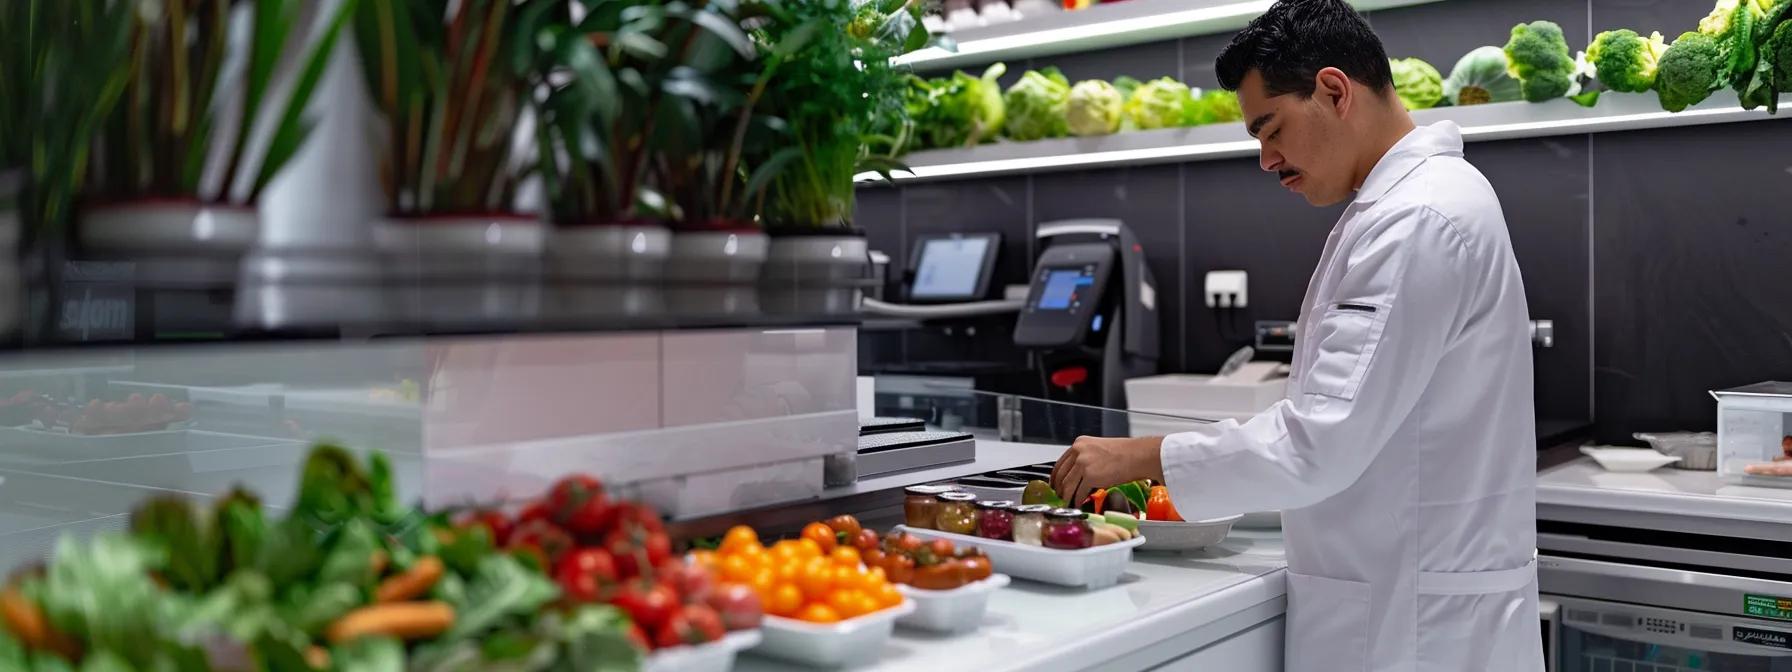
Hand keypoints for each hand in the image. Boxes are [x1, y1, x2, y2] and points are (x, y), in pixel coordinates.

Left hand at [1050, 435, 1166, 504]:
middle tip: (1059, 497)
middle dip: (1059, 489)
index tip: (1055, 485)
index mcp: (1080, 443)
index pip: (1060, 462)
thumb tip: (1079, 474)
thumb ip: (1086, 458)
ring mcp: (1083, 463)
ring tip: (1067, 503)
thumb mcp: (1100, 449)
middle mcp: (1079, 451)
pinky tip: (1078, 504)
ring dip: (1066, 497)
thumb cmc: (1126, 453)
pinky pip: (1078, 493)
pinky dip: (1077, 501)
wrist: (1139, 455)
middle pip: (1061, 474)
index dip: (1056, 477)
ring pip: (1067, 485)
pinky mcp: (1090, 476)